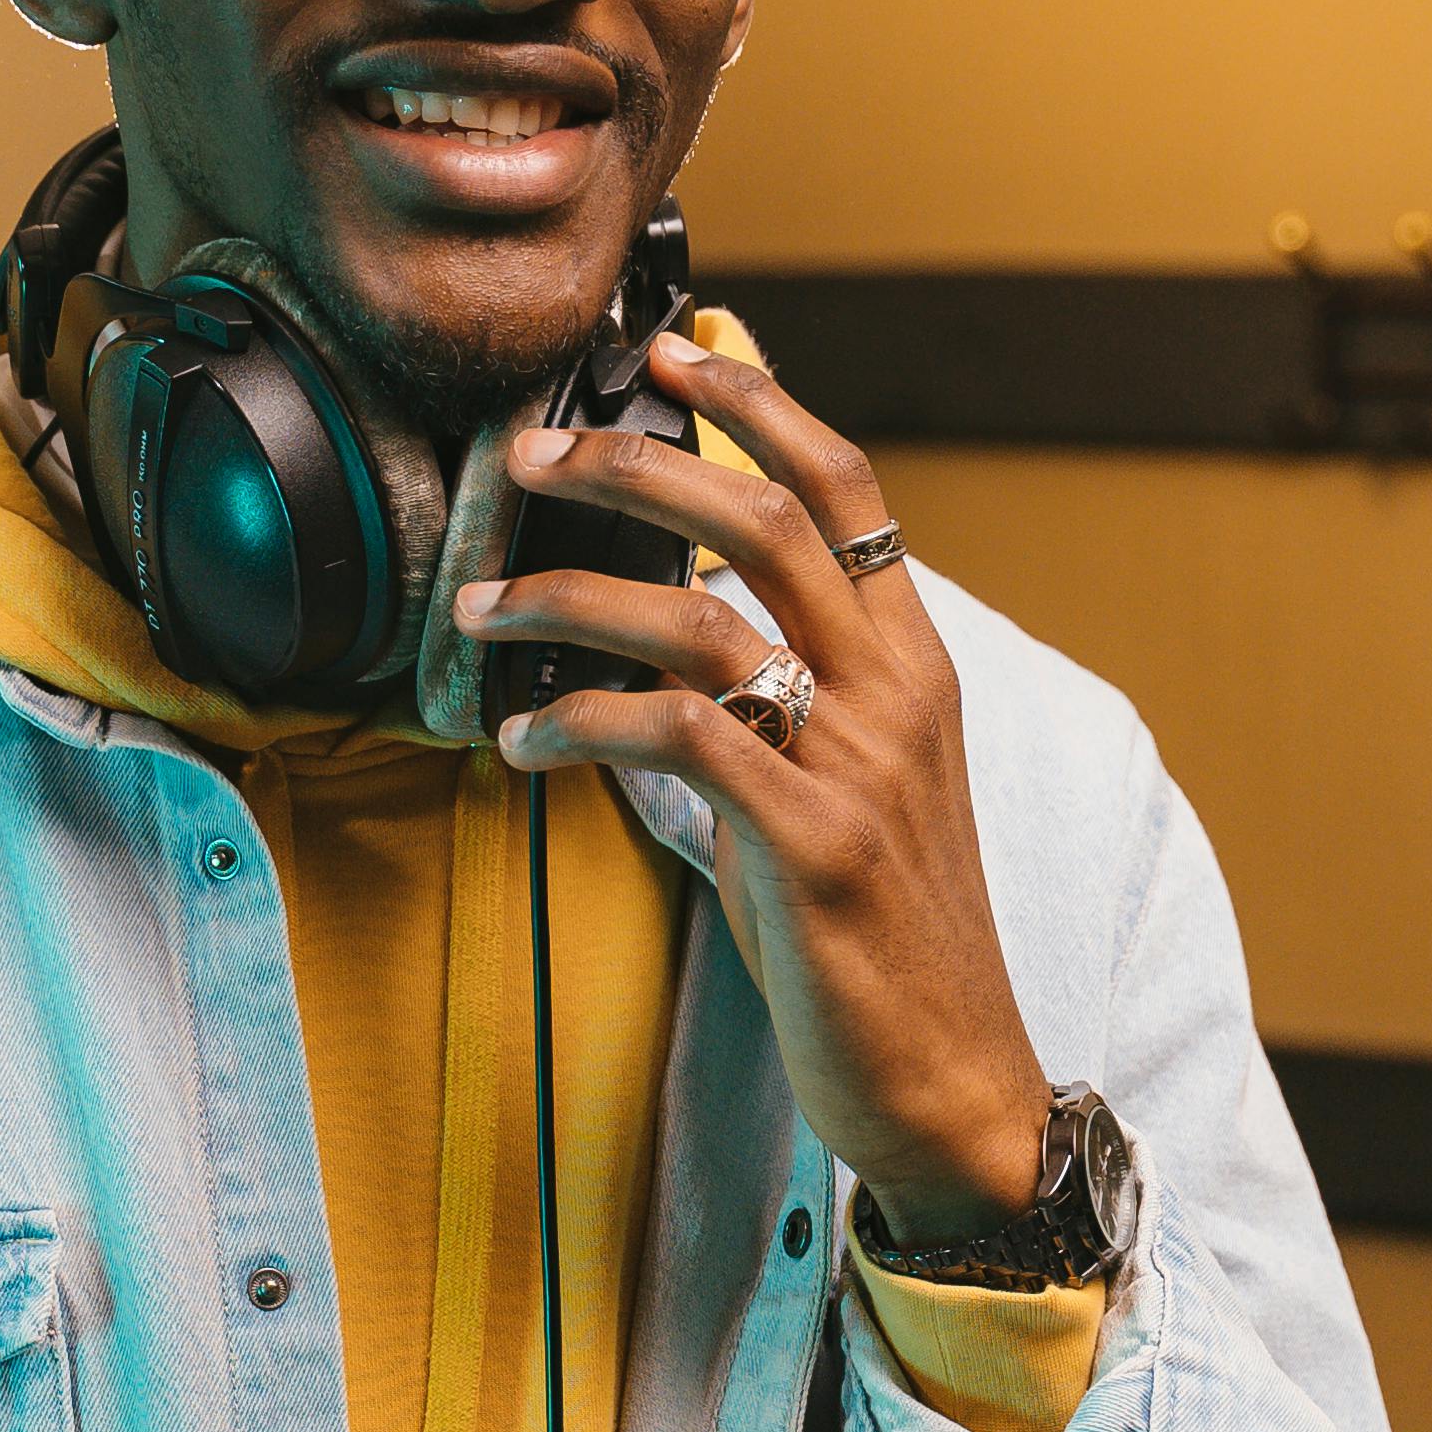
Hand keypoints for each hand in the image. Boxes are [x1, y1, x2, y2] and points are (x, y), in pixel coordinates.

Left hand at [455, 339, 1049, 1234]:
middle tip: (535, 452)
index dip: (758, 404)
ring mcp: (860, 766)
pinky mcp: (813, 844)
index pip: (844, 490)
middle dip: (637, 462)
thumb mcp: (848, 790)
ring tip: (481, 604)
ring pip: (702, 613)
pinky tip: (523, 742)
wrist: (951, 1083)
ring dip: (569, 596)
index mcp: (916, 666)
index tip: (673, 349)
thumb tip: (679, 622)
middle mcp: (898, 695)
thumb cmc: (877, 940)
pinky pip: (677, 737)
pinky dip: (581, 722)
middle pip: (762, 517)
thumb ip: (792, 694)